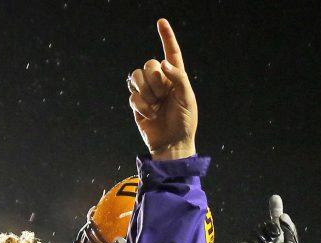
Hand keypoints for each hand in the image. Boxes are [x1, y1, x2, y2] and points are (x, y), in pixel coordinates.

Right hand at [128, 19, 196, 159]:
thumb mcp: (188, 98)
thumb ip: (178, 77)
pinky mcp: (138, 103)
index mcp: (176, 77)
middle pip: (150, 64)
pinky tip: (150, 114)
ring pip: (137, 76)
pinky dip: (142, 105)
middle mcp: (161, 81)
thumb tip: (162, 62)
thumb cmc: (184, 122)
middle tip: (163, 95)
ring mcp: (148, 91)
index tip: (161, 22)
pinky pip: (133, 94)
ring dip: (147, 91)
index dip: (167, 37)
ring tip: (156, 105)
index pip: (171, 53)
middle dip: (156, 80)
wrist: (172, 144)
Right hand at [238, 195, 299, 242]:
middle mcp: (267, 239)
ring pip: (257, 229)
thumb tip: (282, 215)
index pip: (276, 221)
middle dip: (272, 229)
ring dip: (264, 239)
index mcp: (279, 238)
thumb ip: (289, 229)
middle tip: (276, 241)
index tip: (275, 198)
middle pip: (267, 223)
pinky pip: (248, 239)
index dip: (276, 209)